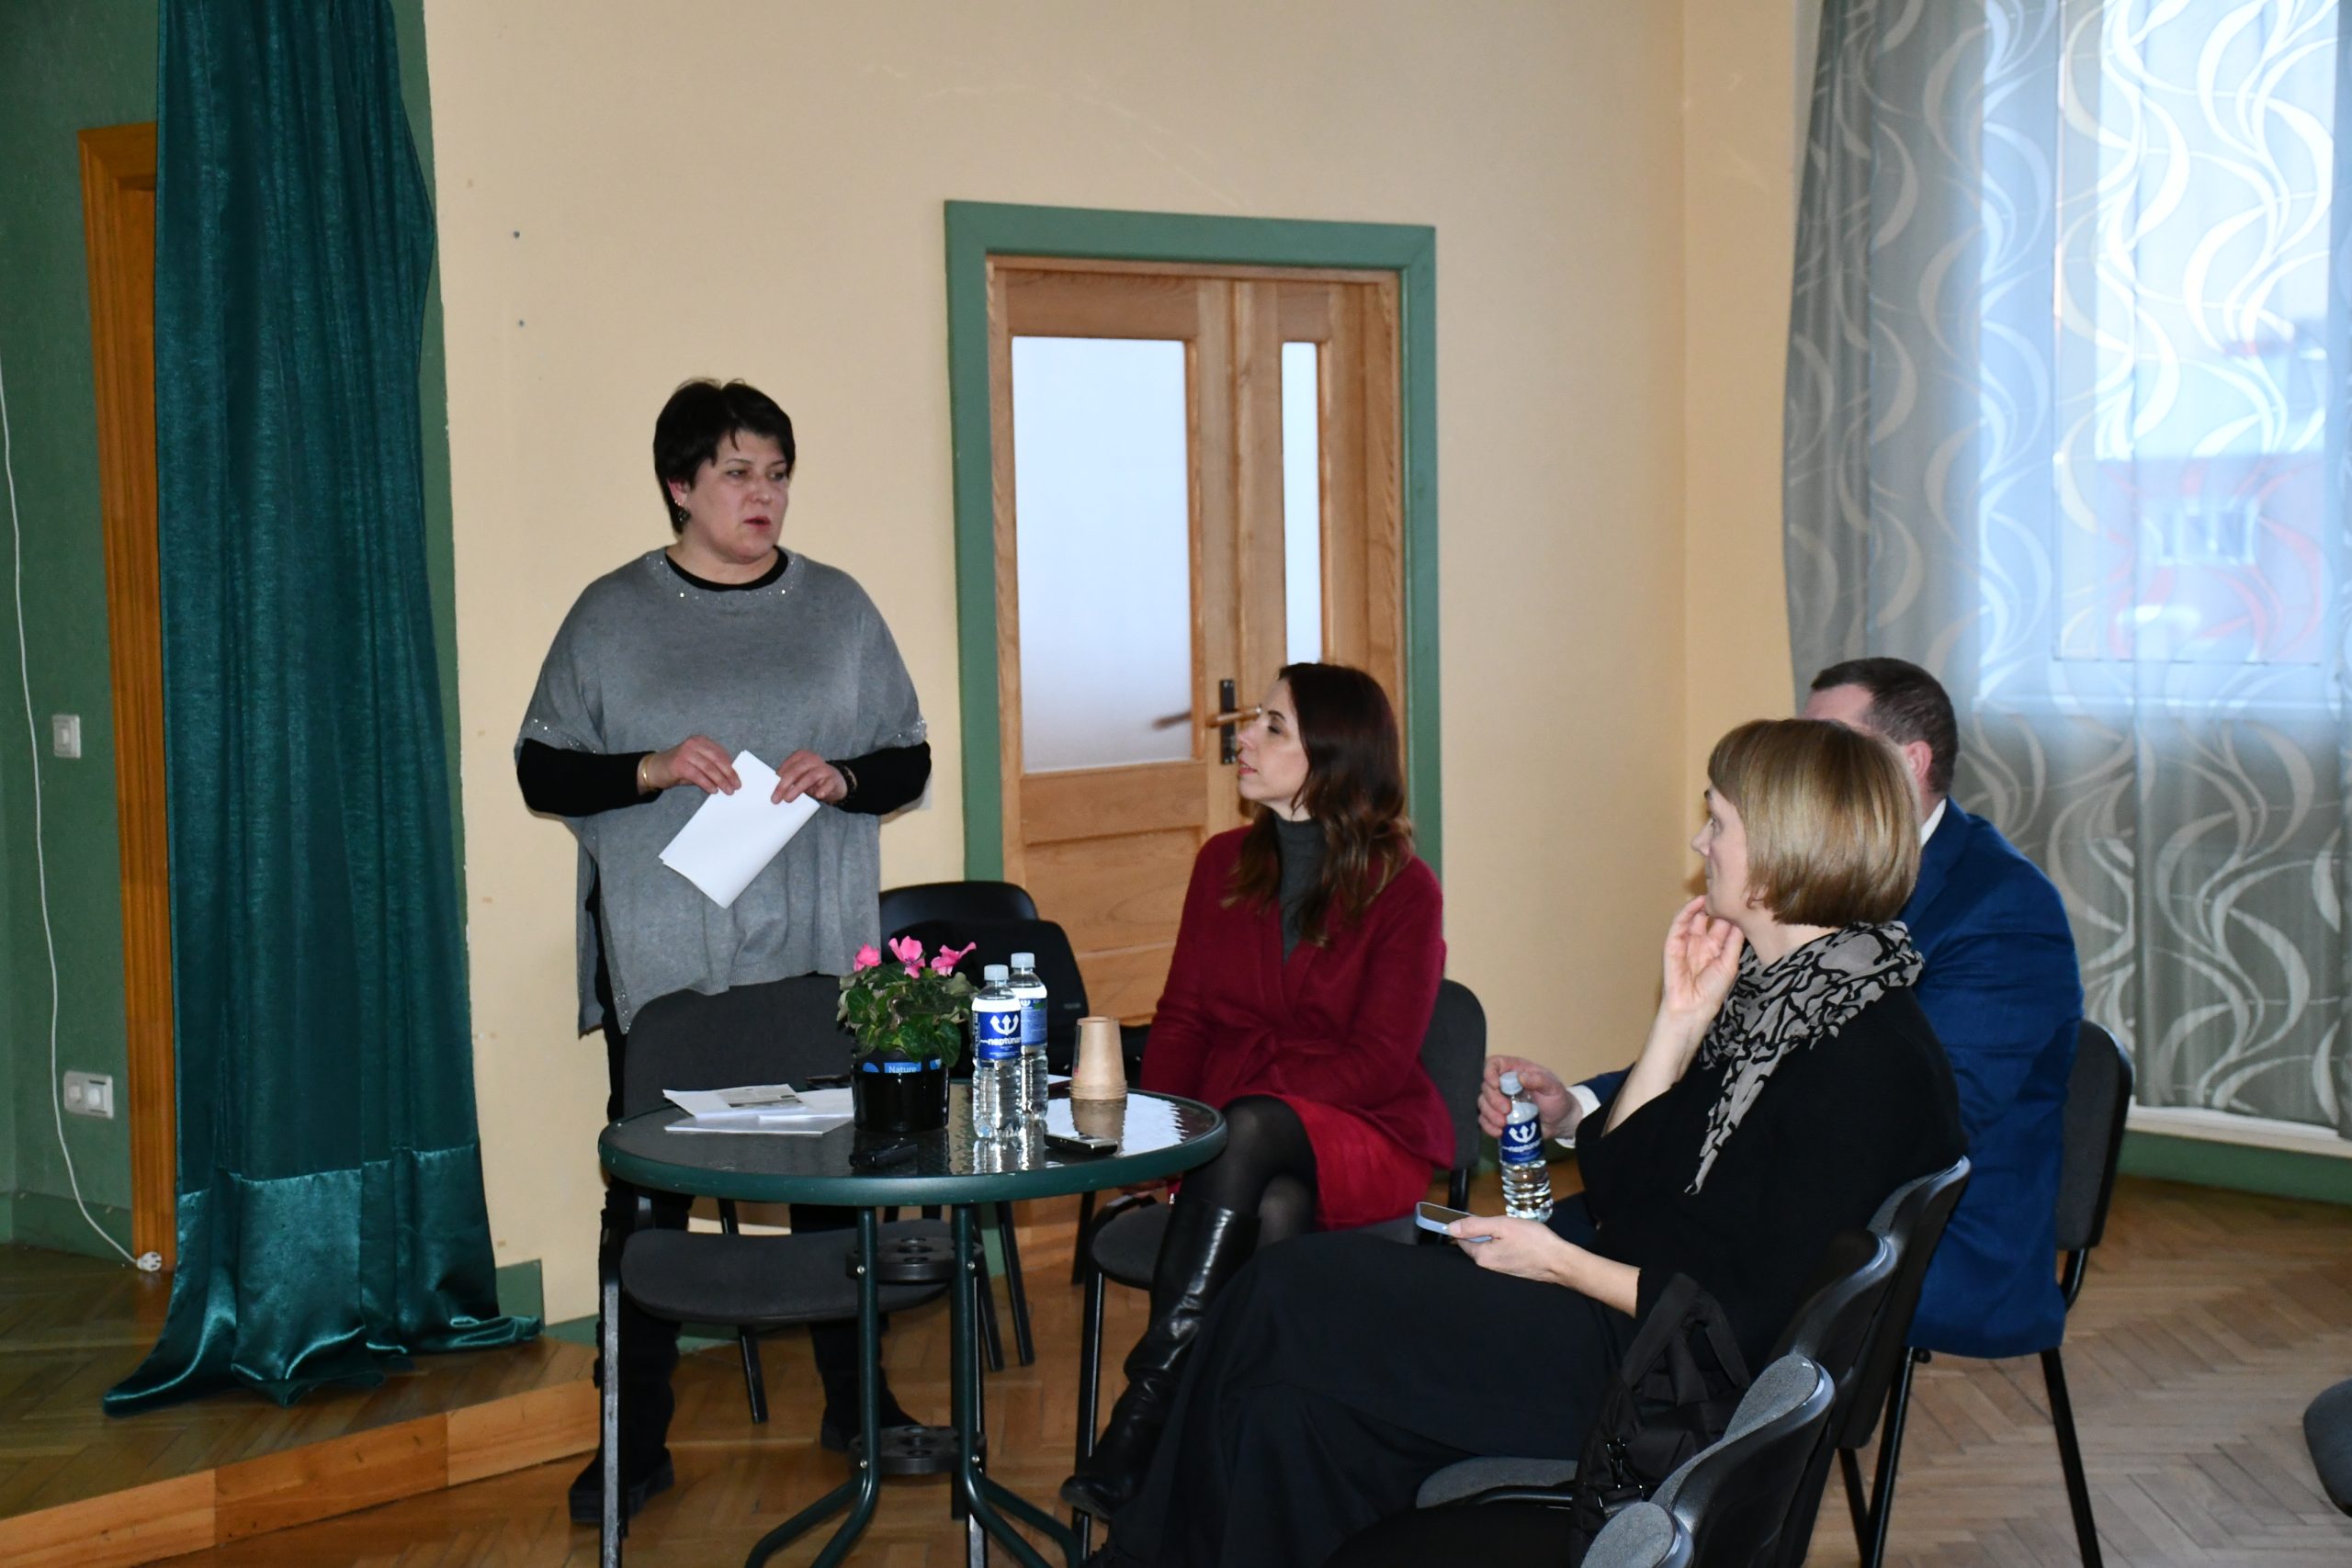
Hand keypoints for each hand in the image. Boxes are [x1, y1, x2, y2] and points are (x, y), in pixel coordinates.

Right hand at [643, 735, 739, 794]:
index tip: (738, 778)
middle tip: (736, 786)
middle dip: (728, 774)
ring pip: (709, 768)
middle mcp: (694, 744)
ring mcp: (686, 753)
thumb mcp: (698, 763)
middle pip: (717, 759)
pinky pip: (698, 775)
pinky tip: (713, 791)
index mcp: (701, 741)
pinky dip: (707, 784)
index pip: (721, 753)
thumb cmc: (679, 767)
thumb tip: (730, 777)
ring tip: (727, 790)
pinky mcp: (679, 764)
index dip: (731, 766)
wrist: (655, 768)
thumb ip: (712, 766)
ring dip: (720, 781)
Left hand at [772, 749, 847, 804]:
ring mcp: (824, 769)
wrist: (835, 781)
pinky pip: (828, 785)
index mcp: (802, 756)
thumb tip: (775, 791)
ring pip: (809, 777)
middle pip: (796, 771)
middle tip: (776, 799)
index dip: (779, 777)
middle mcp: (813, 759)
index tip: (770, 789)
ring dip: (797, 789)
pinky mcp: (833, 779)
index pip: (788, 765)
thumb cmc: (813, 779)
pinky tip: (818, 795)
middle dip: (784, 785)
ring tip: (788, 799)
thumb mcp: (800, 775)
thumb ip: (790, 779)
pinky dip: (822, 790)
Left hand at [1447, 1214, 1575, 1284]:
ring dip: (1496, 1239)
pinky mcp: (1511, 1272)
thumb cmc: (1532, 1240)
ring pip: (1489, 1249)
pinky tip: (1519, 1242)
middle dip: (1484, 1232)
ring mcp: (1499, 1272)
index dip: (1468, 1225)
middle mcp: (1487, 1268)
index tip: (1483, 1218)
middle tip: (1503, 1225)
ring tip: (1514, 1233)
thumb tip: (1450, 1227)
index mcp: (1481, 1256)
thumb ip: (1474, 1226)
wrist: (1559, 1261)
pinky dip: (1506, 1246)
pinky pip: (1501, 1255)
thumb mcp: (1502, 1225)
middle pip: (1475, 1244)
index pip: (1462, 1239)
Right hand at [1478, 1055, 1579, 1141]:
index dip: (1489, 1072)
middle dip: (1493, 1100)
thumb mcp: (1553, 1087)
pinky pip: (1484, 1120)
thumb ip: (1539, 1080)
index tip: (1496, 1085)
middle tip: (1507, 1111)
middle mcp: (1504, 1084)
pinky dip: (1488, 1127)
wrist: (1560, 1122)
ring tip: (1503, 1124)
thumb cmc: (1557, 1099)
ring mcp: (1499, 1101)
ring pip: (1482, 1104)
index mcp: (1515, 1070)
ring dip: (1489, 1115)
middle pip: (1485, 1086)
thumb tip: (1520, 1077)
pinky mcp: (1498, 1117)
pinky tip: (1498, 1132)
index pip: (1494, 1064)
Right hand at [1661, 896, 1742, 1029]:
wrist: (1692, 1008)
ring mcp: (1686, 943)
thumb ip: (1733, 942)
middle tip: (1727, 889)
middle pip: (1709, 919)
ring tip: (1713, 891)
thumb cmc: (1712, 992)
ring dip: (1702, 905)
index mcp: (1716, 949)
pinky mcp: (1673, 944)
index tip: (1742, 898)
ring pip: (1694, 918)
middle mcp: (1701, 943)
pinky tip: (1697, 902)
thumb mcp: (1729, 964)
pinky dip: (1687, 912)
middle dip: (1717, 906)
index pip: (1724, 926)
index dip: (1731, 913)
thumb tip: (1741, 921)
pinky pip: (1679, 925)